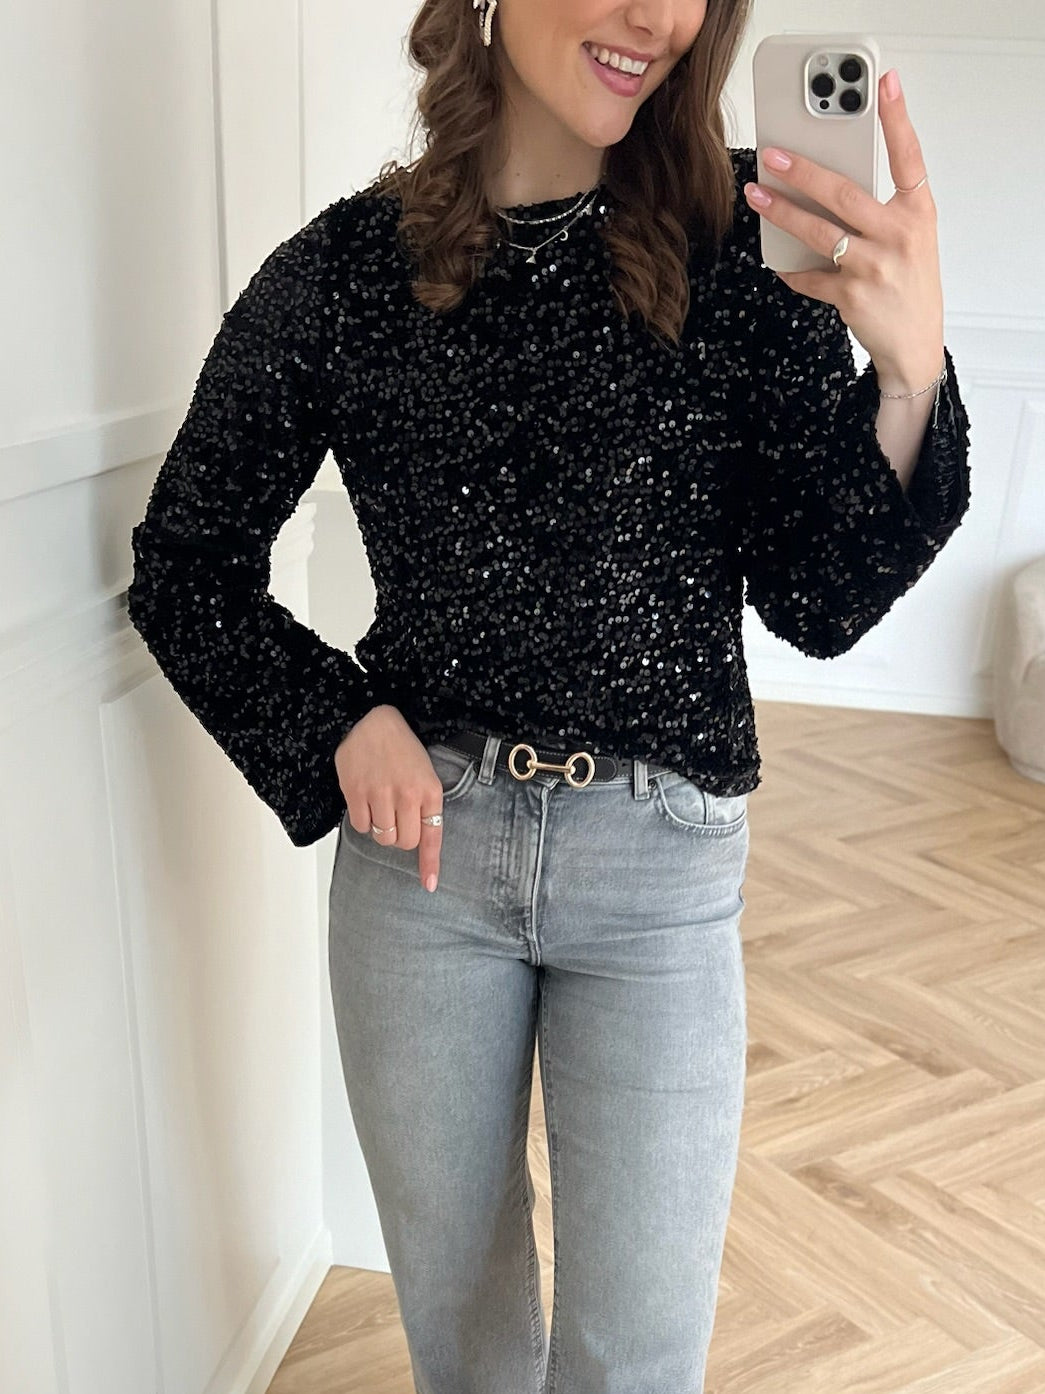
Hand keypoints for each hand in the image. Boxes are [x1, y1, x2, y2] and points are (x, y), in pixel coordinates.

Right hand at [335, 705, 444, 891]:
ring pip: (382, 837)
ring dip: (381, 829)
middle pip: (404, 842)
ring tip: (381, 805)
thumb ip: (425, 804)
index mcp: (429, 790)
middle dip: (401, 836)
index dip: (430, 863)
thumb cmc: (400, 746)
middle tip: (397, 817)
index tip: (429, 884)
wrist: (370, 720)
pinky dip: (363, 821)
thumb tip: (419, 839)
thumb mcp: (425, 773)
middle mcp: (406, 795)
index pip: (432, 836)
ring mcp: (380, 794)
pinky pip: (360, 826)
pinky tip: (366, 801)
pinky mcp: (356, 792)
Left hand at [743, 67, 944, 392]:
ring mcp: (874, 267)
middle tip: (773, 155)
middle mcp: (898, 236)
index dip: (897, 119)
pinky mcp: (851, 296)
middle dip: (803, 172)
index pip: (909, 157)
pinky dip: (792, 269)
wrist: (914, 344)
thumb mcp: (911, 238)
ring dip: (782, 213)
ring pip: (819, 232)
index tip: (884, 85)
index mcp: (917, 213)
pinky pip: (809, 277)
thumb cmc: (909, 284)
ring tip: (757, 196)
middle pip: (844, 194)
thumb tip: (829, 183)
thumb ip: (882, 209)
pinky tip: (780, 262)